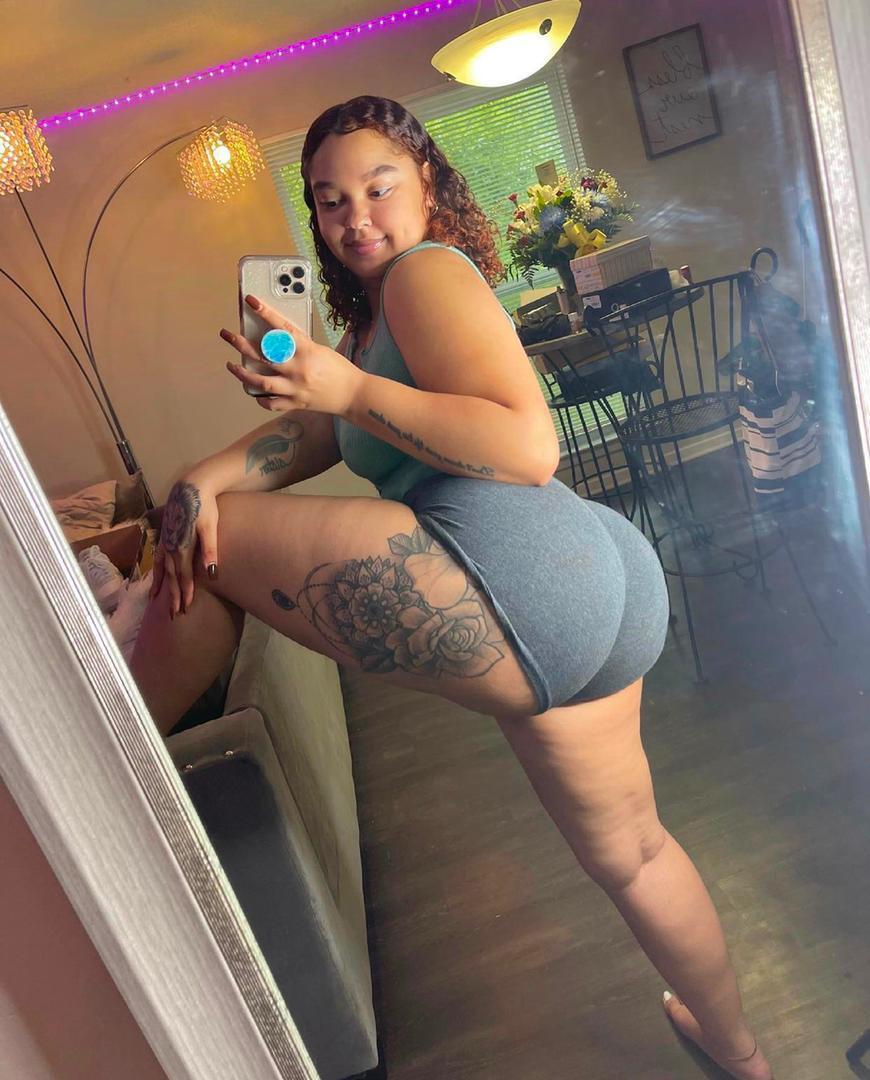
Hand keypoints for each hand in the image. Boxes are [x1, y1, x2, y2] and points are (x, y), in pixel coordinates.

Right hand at [150, 476, 219, 617]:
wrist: (191, 486)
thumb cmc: (205, 506)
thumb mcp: (210, 527)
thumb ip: (210, 550)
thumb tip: (211, 573)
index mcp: (182, 546)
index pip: (184, 575)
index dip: (185, 592)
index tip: (186, 608)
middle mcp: (171, 546)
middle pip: (171, 576)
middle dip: (173, 596)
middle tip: (174, 614)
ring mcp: (166, 541)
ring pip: (161, 569)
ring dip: (161, 587)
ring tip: (157, 602)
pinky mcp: (165, 535)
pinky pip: (157, 558)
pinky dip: (155, 571)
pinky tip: (155, 579)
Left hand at [219, 294, 363, 415]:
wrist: (352, 395)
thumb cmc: (338, 369)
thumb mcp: (319, 349)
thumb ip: (298, 345)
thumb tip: (275, 338)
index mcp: (306, 351)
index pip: (281, 328)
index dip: (265, 313)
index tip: (251, 302)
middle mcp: (298, 370)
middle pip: (262, 356)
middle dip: (241, 344)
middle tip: (228, 335)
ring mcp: (295, 389)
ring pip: (260, 382)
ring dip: (242, 373)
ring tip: (232, 365)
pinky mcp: (295, 403)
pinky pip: (271, 402)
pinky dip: (260, 397)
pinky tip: (254, 391)